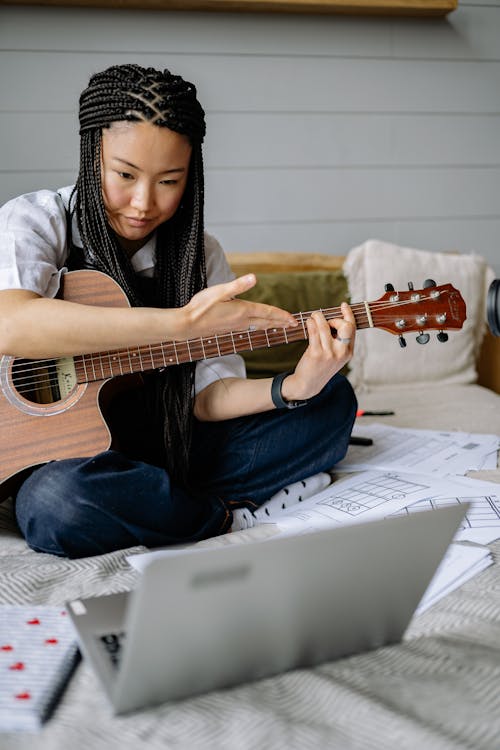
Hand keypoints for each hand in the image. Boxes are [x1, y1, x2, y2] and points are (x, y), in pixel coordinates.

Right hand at [182, 274, 297, 337]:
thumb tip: (254, 277)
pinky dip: (259, 326)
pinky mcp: (229, 329)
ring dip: (271, 325)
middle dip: (281, 323)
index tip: (293, 320)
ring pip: (259, 326)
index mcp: (242, 310)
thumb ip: (237, 285)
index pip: (267, 312)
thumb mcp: (219, 291)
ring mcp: (235, 326)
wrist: (187, 325)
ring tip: (280, 326)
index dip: (281, 315)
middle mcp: (242, 321)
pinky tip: (257, 326)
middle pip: (266, 322)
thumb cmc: (201, 307)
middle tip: (293, 325)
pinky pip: (250, 328)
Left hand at [281, 302, 355, 400]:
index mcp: (348, 352)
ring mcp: (329, 353)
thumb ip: (339, 341)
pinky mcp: (316, 353)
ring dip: (318, 317)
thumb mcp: (336, 356)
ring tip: (313, 317)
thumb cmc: (320, 367)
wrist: (309, 384)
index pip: (353, 328)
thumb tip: (336, 319)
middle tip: (325, 321)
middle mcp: (341, 352)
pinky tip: (308, 322)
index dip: (349, 314)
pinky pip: (314, 332)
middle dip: (335, 319)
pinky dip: (311, 323)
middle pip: (345, 326)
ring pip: (326, 326)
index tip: (343, 305)